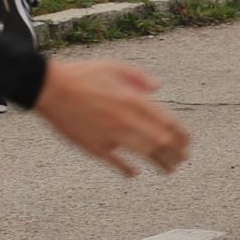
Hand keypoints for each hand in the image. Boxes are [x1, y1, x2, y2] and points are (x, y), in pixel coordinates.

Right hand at [34, 58, 190, 177]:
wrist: (50, 87)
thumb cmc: (82, 74)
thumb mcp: (114, 67)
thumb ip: (139, 77)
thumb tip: (158, 87)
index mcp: (133, 99)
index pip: (167, 122)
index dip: (181, 134)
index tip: (188, 142)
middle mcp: (126, 119)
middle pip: (160, 141)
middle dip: (176, 152)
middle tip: (183, 158)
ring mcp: (110, 135)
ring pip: (144, 154)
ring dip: (160, 163)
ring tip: (169, 169)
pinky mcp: (93, 147)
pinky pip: (116, 163)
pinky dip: (128, 170)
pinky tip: (135, 173)